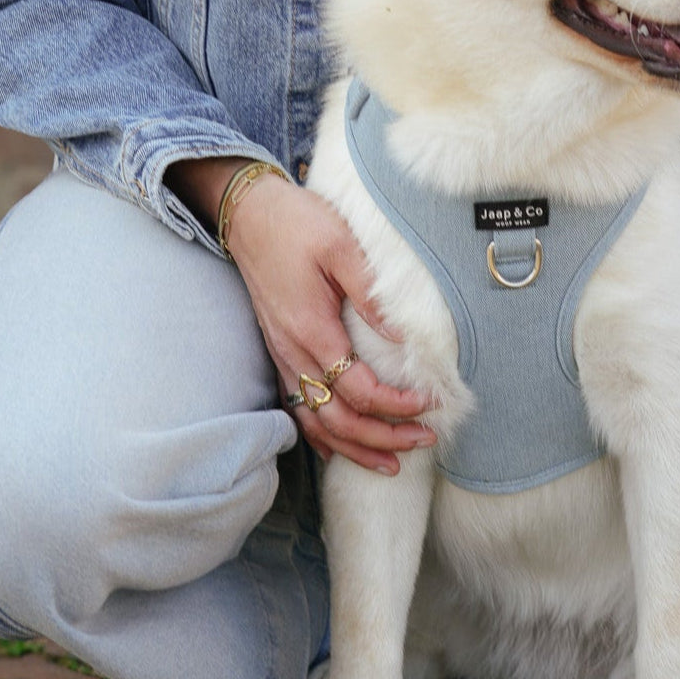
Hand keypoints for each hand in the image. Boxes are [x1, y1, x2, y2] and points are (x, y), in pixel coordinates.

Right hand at [168, 157, 434, 473]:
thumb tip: (404, 336)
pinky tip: (337, 450)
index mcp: (312, 331)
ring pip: (316, 423)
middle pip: (339, 420)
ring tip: (391, 463)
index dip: (396, 406)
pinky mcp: (279, 353)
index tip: (429, 404)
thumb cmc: (298, 225)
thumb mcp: (342, 247)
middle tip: (424, 441)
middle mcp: (293, 354)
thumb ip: (371, 296)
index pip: (359, 390)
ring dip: (355, 448)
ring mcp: (282, 357)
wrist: (249, 215)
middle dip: (383, 438)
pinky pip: (298, 408)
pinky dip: (320, 436)